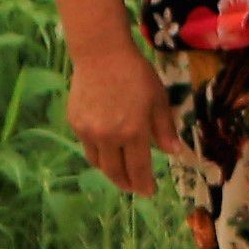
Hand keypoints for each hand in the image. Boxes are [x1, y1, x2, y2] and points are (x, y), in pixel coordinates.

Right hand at [67, 44, 177, 197]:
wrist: (101, 56)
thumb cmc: (137, 75)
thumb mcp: (158, 100)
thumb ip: (164, 128)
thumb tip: (173, 152)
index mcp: (133, 132)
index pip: (138, 167)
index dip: (144, 183)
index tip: (149, 192)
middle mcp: (108, 137)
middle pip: (115, 171)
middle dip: (126, 183)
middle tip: (135, 188)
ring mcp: (88, 132)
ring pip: (99, 163)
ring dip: (111, 172)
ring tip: (122, 173)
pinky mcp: (75, 124)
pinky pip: (88, 147)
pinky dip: (99, 154)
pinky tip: (108, 152)